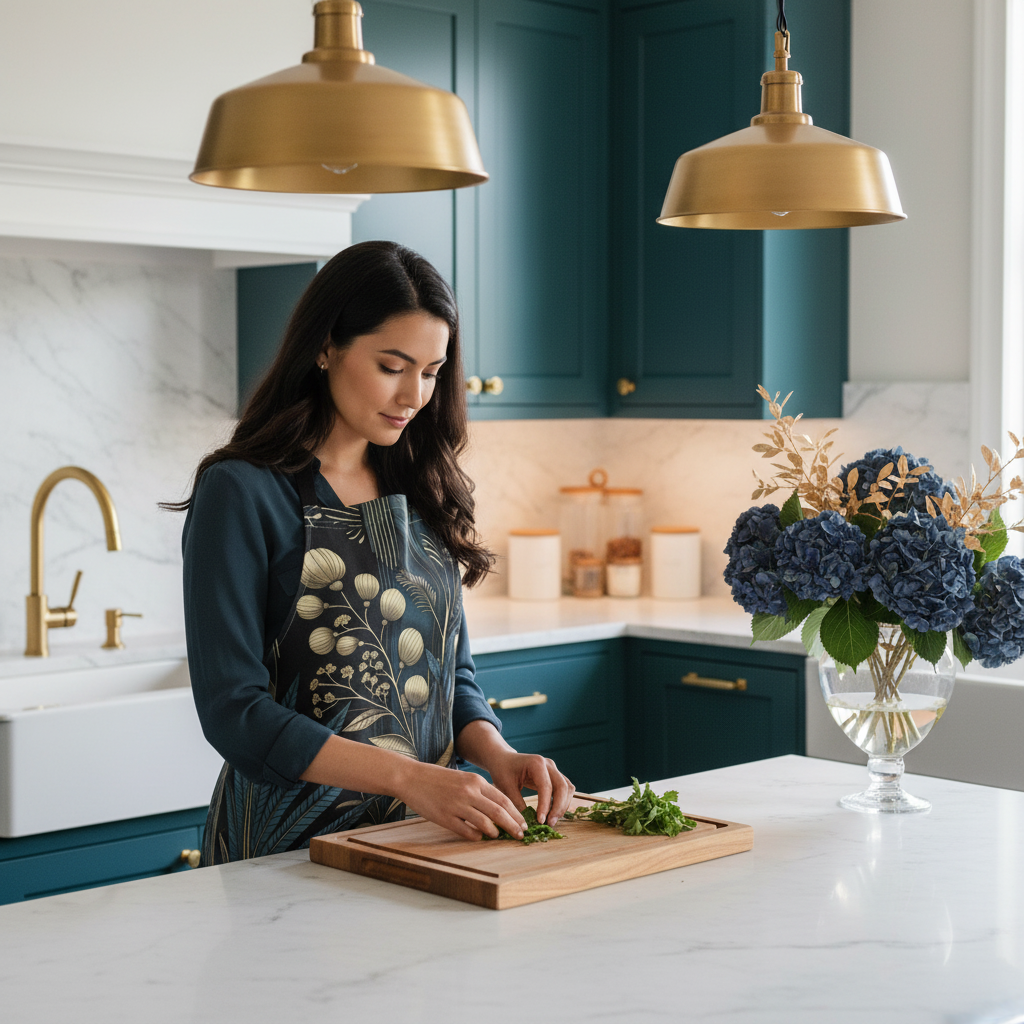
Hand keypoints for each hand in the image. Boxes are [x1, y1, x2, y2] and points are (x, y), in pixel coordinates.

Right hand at [395, 761, 527, 840]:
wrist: (412, 777)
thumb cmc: (438, 779)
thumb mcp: (463, 779)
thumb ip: (479, 792)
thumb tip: (497, 810)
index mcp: (475, 781)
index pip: (503, 799)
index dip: (516, 814)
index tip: (523, 823)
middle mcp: (469, 792)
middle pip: (499, 812)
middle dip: (513, 826)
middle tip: (521, 835)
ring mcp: (457, 805)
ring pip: (485, 823)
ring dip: (495, 832)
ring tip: (498, 836)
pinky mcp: (445, 817)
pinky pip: (467, 831)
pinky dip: (476, 836)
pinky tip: (479, 837)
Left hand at [486, 750, 574, 827]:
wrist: (503, 759)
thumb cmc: (503, 771)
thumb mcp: (505, 787)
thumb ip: (516, 804)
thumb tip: (527, 824)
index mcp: (536, 763)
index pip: (546, 787)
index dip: (545, 805)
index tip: (540, 821)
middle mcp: (548, 764)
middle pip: (562, 787)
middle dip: (558, 807)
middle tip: (549, 824)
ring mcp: (554, 769)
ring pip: (567, 788)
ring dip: (563, 806)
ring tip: (551, 821)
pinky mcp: (555, 775)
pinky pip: (565, 789)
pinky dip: (563, 802)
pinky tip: (554, 813)